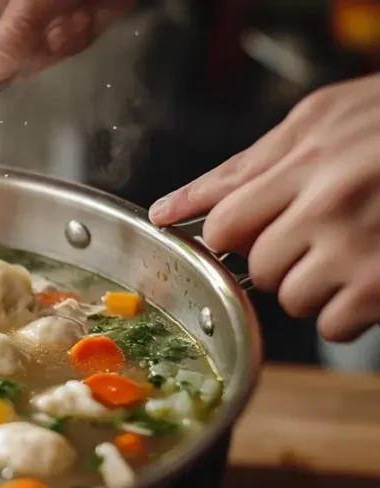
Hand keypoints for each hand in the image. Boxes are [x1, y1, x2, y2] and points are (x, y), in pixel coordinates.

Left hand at [149, 73, 379, 341]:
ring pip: (292, 300)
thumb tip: (168, 209)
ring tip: (346, 254)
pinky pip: (335, 327)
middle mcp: (331, 208)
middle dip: (275, 260)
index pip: (226, 225)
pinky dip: (345, 313)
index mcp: (308, 161)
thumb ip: (244, 166)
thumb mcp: (321, 119)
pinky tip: (366, 281)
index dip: (231, 237)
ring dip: (310, 287)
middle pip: (257, 268)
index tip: (247, 233)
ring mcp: (363, 250)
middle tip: (311, 236)